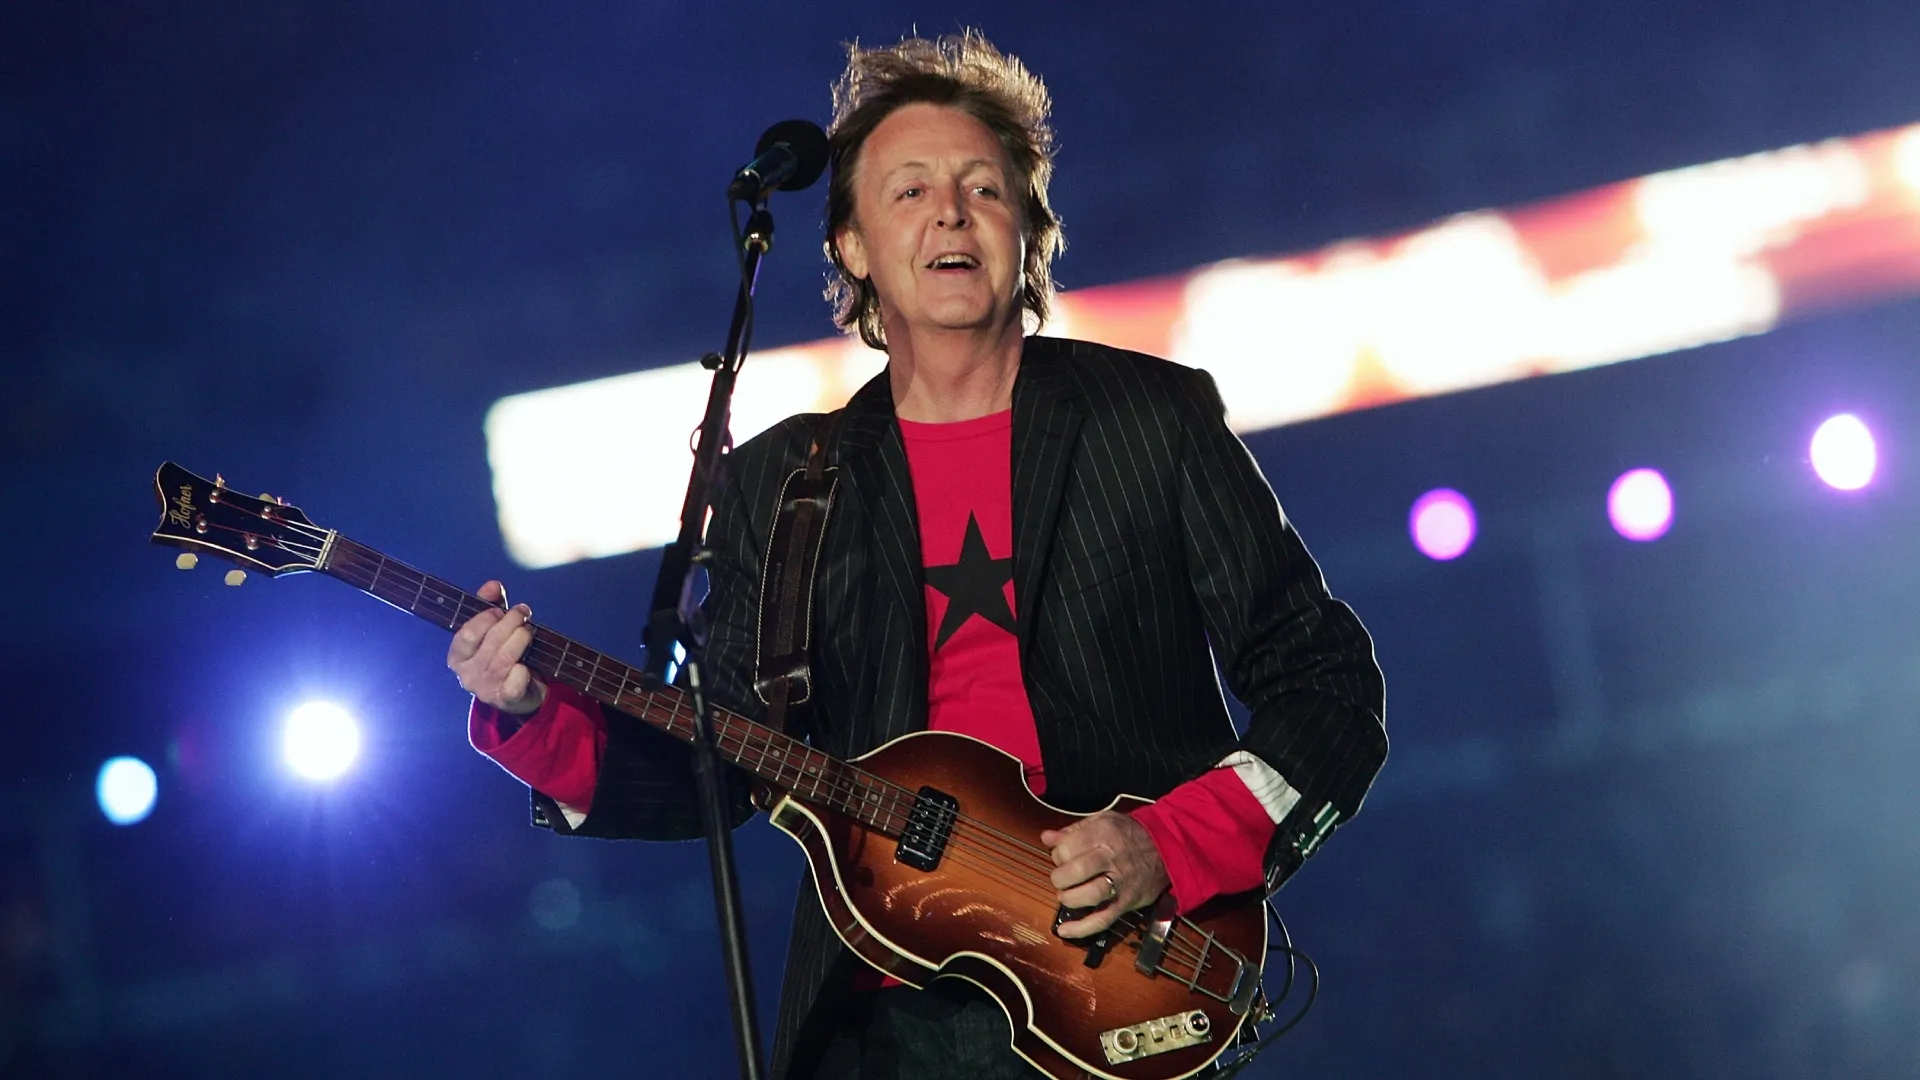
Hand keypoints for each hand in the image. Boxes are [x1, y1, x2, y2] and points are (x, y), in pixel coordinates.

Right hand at [447, 580, 546, 715]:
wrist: (518, 693)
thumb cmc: (501, 655)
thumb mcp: (492, 629)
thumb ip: (490, 606)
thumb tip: (493, 585)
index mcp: (457, 656)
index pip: (466, 634)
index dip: (486, 618)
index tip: (502, 610)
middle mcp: (466, 674)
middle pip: (491, 642)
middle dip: (510, 623)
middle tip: (523, 613)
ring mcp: (485, 688)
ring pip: (505, 659)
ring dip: (521, 639)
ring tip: (529, 631)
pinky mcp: (504, 699)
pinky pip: (516, 680)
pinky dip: (523, 670)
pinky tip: (527, 665)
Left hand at [1041, 810, 1171, 938]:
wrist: (1168, 848)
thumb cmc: (1130, 834)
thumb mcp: (1104, 820)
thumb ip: (1074, 830)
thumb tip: (1047, 838)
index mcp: (1104, 833)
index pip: (1068, 846)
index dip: (1058, 854)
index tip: (1062, 857)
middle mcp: (1112, 857)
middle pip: (1077, 870)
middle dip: (1060, 877)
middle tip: (1061, 878)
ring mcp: (1121, 882)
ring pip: (1090, 895)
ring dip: (1069, 898)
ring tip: (1066, 896)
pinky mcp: (1127, 902)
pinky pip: (1104, 919)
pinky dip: (1082, 928)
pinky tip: (1064, 931)